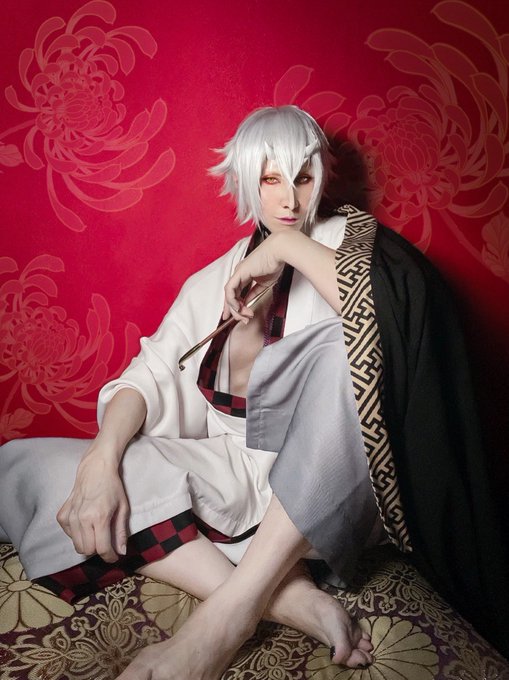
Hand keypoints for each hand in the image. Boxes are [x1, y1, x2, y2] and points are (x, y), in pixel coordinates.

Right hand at [57, 446, 129, 562]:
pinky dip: (77, 535)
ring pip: (77, 545)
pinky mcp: (62, 515)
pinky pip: (69, 535)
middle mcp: (82, 518)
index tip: (114, 556)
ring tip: (97, 532)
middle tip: (106, 542)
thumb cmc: (113, 487)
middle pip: (88, 550)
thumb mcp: (123, 508)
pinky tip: (85, 524)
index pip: (102, 548)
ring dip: (88, 544)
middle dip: (99, 550)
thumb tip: (122, 552)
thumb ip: (121, 531)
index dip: (110, 557)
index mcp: (99, 517)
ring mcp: (70, 516)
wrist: (96, 469)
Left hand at [223, 234, 283, 322]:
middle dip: (234, 311)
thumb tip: (248, 302)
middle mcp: (239, 273)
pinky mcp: (239, 273)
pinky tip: (238, 307)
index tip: (238, 317)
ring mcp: (238, 273)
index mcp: (245, 274)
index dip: (235, 306)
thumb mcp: (264, 284)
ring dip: (235, 308)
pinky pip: (230, 289)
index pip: (236, 293)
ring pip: (229, 294)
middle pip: (230, 295)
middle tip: (242, 320)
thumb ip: (255, 292)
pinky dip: (232, 300)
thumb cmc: (275, 263)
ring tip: (244, 316)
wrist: (280, 252)